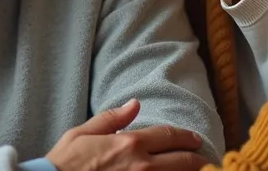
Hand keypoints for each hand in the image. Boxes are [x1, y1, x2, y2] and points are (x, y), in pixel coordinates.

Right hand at [45, 99, 210, 170]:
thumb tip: (135, 103)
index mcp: (129, 144)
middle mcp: (141, 166)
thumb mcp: (82, 133)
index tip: (194, 139)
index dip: (185, 136)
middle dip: (196, 157)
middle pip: (182, 160)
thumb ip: (112, 118)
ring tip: (196, 170)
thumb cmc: (64, 163)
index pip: (168, 136)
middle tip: (203, 157)